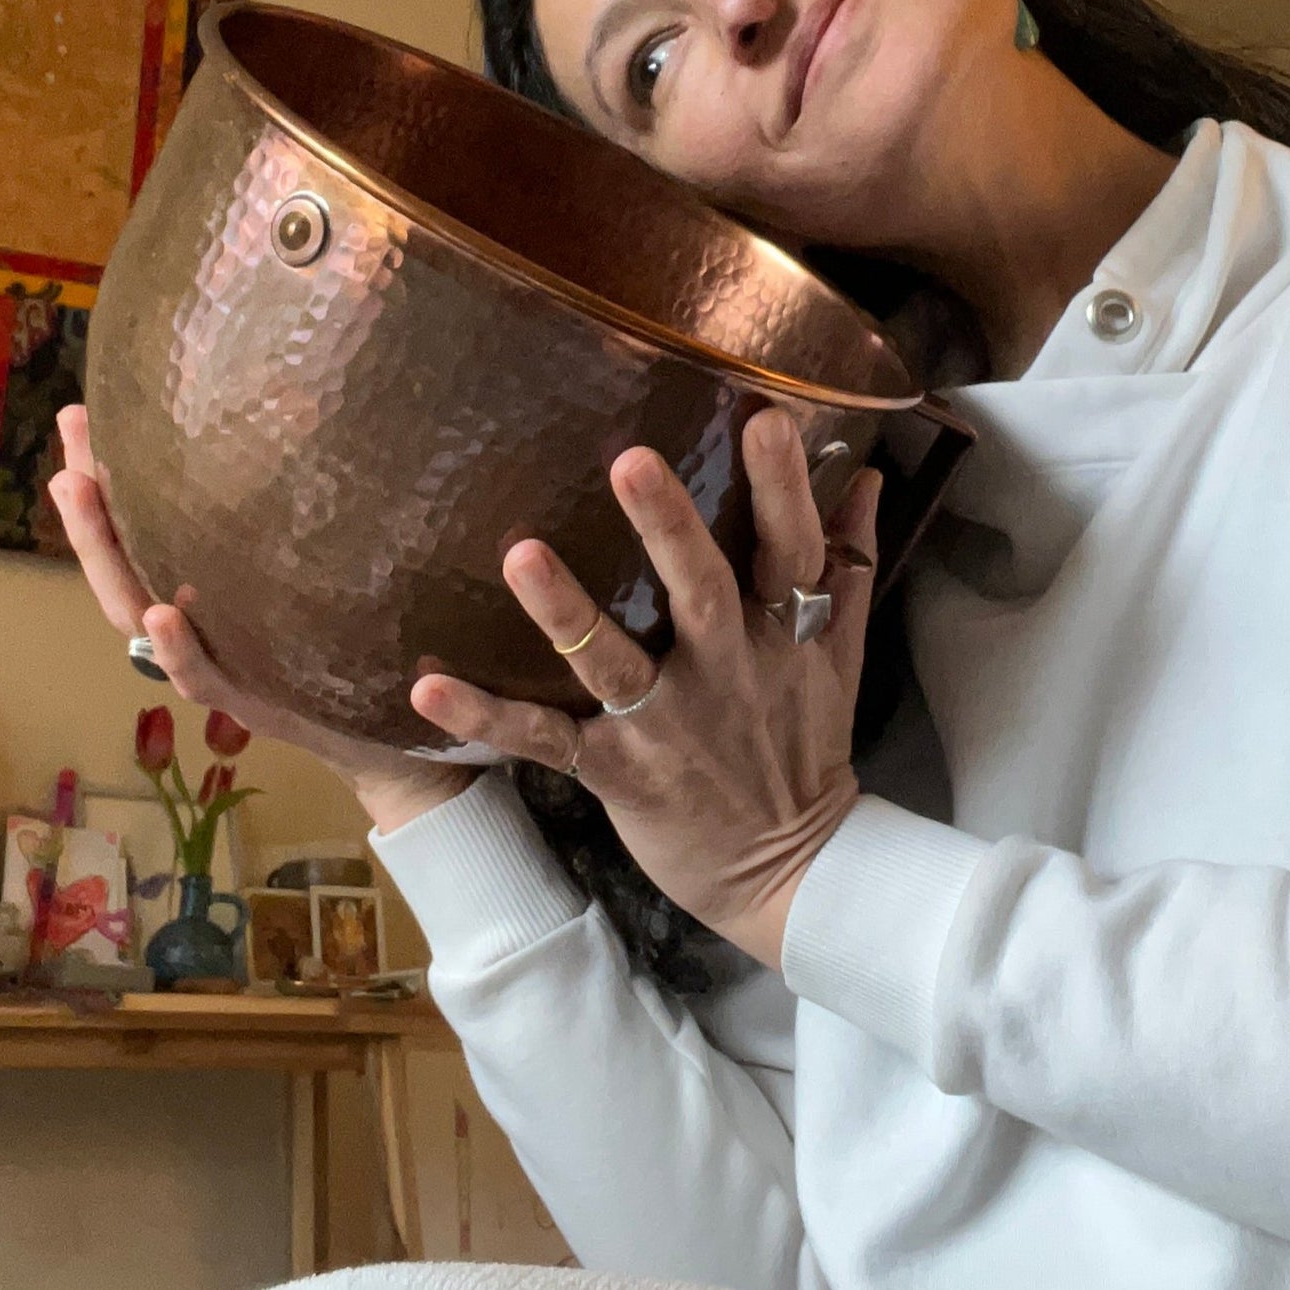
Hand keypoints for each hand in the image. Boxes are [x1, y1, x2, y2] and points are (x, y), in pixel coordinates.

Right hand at [48, 406, 474, 833]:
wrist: (396, 734)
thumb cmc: (354, 643)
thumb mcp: (319, 567)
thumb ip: (297, 513)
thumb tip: (306, 412)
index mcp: (205, 591)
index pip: (140, 528)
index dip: (105, 478)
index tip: (84, 413)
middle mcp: (196, 628)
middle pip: (121, 561)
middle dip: (89, 498)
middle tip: (71, 432)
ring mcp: (217, 668)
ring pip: (140, 614)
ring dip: (107, 554)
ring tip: (80, 491)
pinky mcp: (256, 705)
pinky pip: (208, 679)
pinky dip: (181, 649)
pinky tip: (161, 612)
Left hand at [412, 408, 879, 970]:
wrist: (789, 871)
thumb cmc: (802, 745)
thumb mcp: (841, 655)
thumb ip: (847, 563)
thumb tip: (864, 476)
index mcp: (782, 634)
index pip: (791, 549)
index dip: (784, 487)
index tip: (767, 418)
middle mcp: (727, 671)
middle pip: (700, 590)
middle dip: (667, 527)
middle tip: (631, 460)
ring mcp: (669, 725)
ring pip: (616, 663)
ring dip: (566, 611)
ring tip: (521, 555)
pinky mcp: (618, 772)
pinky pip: (544, 740)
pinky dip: (485, 715)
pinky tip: (425, 685)